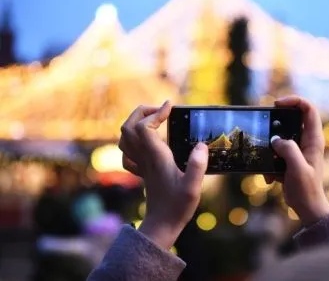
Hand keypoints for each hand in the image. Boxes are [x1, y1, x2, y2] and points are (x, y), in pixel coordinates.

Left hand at [119, 101, 208, 248]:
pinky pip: (127, 150)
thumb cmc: (177, 207)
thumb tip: (201, 145)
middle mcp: (144, 158)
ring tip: (154, 119)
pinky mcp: (141, 170)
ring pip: (124, 136)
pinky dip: (133, 139)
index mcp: (156, 157)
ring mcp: (140, 164)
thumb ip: (197, 166)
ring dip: (135, 122)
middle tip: (162, 110)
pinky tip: (145, 141)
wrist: (161, 225)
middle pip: (128, 127)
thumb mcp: (193, 188)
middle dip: (142, 111)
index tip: (172, 107)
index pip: (145, 127)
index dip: (156, 113)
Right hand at [265, 96, 328, 225]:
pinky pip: (275, 153)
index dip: (294, 101)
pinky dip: (269, 163)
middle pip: (291, 120)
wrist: (307, 209)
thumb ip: (288, 151)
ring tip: (266, 160)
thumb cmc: (307, 190)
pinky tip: (269, 178)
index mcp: (314, 140)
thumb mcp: (297, 169)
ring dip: (269, 147)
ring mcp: (297, 150)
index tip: (277, 104)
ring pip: (280, 137)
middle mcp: (306, 142)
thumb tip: (276, 140)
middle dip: (275, 124)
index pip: (308, 109)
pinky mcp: (288, 160)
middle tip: (264, 128)